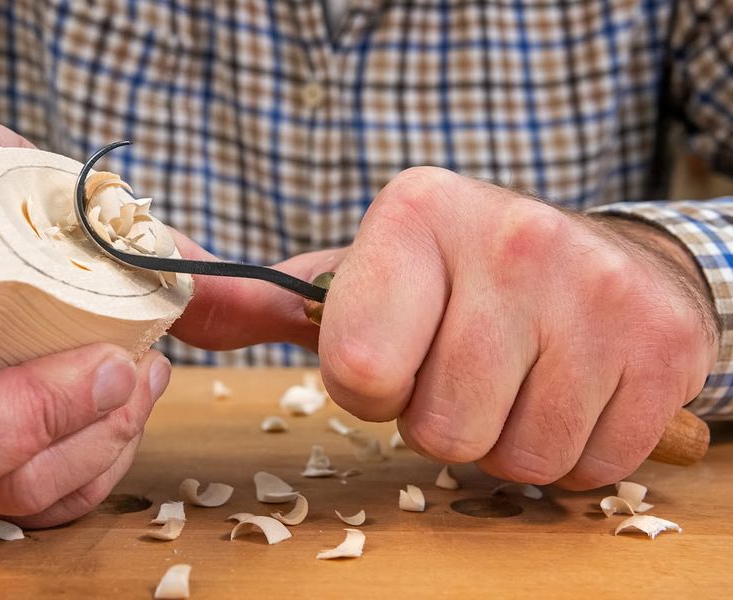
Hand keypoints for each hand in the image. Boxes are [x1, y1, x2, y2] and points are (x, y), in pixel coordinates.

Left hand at [318, 167, 716, 488]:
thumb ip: (279, 298)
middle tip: (461, 370)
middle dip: (440, 420)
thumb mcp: (373, 266)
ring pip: (517, 458)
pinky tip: (567, 391)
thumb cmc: (461, 275)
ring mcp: (597, 289)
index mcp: (415, 211)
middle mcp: (511, 237)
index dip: (369, 390)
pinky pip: (589, 466)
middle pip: (441, 429)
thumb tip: (182, 295)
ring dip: (504, 441)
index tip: (392, 358)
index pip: (357, 370)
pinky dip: (571, 451)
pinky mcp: (663, 342)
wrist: (601, 253)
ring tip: (514, 380)